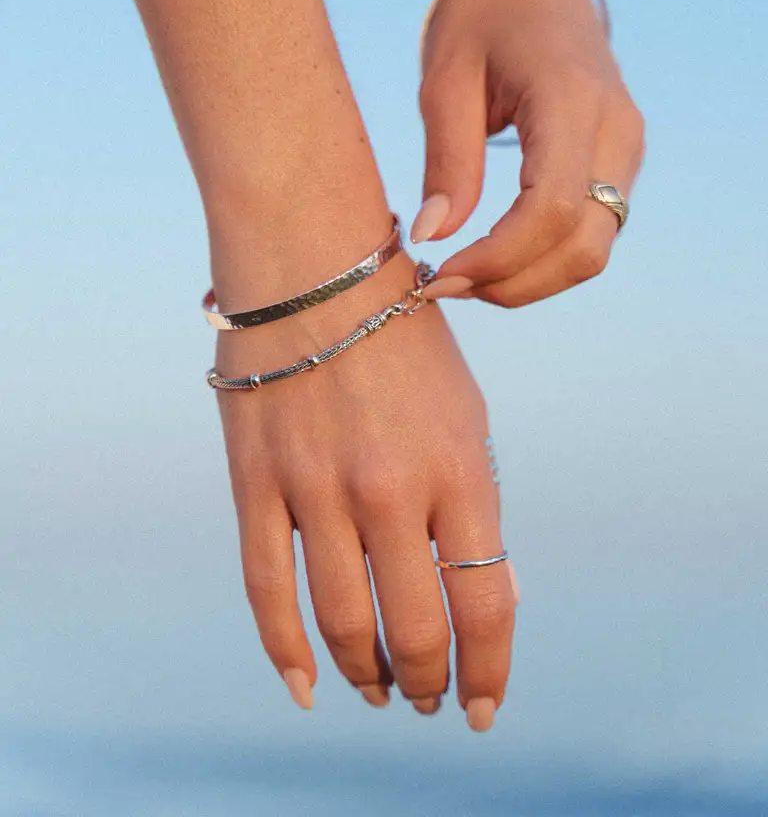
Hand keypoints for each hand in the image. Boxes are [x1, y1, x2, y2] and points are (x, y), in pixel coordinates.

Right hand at [208, 234, 517, 729]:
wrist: (312, 263)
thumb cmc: (401, 337)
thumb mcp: (463, 410)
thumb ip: (473, 502)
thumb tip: (487, 595)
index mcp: (456, 465)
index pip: (483, 603)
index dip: (489, 671)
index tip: (484, 707)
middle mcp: (388, 487)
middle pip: (414, 628)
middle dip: (429, 680)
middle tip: (431, 698)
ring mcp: (315, 487)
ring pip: (341, 622)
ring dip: (367, 674)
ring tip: (382, 692)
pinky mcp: (255, 483)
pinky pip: (266, 589)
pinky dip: (287, 651)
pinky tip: (308, 686)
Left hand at [412, 0, 645, 306]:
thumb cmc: (481, 18)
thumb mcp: (446, 80)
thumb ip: (447, 161)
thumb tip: (432, 238)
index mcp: (572, 99)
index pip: (552, 208)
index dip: (498, 258)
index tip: (439, 274)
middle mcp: (617, 131)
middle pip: (584, 246)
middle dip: (513, 283)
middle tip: (442, 286)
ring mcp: (627, 151)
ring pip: (593, 251)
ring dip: (528, 280)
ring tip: (461, 276)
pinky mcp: (619, 166)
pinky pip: (591, 233)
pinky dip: (543, 260)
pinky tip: (491, 258)